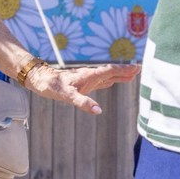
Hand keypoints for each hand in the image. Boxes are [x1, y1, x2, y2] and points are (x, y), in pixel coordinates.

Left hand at [18, 58, 136, 114]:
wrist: (40, 79)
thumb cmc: (52, 86)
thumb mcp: (67, 95)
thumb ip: (82, 102)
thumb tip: (98, 111)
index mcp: (89, 76)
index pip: (111, 71)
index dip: (124, 70)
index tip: (137, 68)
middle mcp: (90, 75)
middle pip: (111, 72)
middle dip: (125, 71)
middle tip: (140, 69)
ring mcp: (86, 79)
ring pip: (106, 76)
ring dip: (119, 75)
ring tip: (131, 75)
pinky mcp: (82, 83)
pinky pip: (99, 80)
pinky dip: (109, 80)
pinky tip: (111, 82)